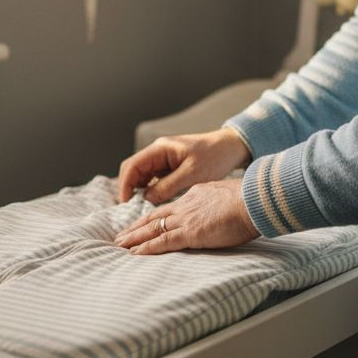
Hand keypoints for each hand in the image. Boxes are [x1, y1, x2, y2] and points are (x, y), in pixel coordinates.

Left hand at [114, 179, 260, 254]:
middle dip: (136, 226)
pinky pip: (163, 241)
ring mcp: (187, 219)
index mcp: (196, 195)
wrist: (254, 199)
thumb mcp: (229, 197)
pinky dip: (147, 248)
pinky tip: (135, 253)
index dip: (154, 216)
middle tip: (121, 235)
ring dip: (134, 237)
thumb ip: (218, 205)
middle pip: (155, 216)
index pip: (170, 208)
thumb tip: (219, 211)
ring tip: (120, 244)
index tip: (144, 222)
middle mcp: (186, 205)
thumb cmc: (250, 200)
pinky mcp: (191, 233)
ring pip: (153, 228)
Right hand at [117, 128, 251, 203]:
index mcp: (160, 148)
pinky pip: (153, 178)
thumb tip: (147, 198)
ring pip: (142, 175)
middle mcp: (158, 151)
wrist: (231, 148)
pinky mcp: (170, 166)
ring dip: (139, 190)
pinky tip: (154, 202)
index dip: (125, 185)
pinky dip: (150, 190)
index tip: (126, 203)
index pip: (132, 165)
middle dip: (129, 188)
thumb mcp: (192, 174)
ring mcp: (163, 159)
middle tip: (130, 209)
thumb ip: (168, 186)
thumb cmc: (214, 157)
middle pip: (133, 170)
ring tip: (140, 208)